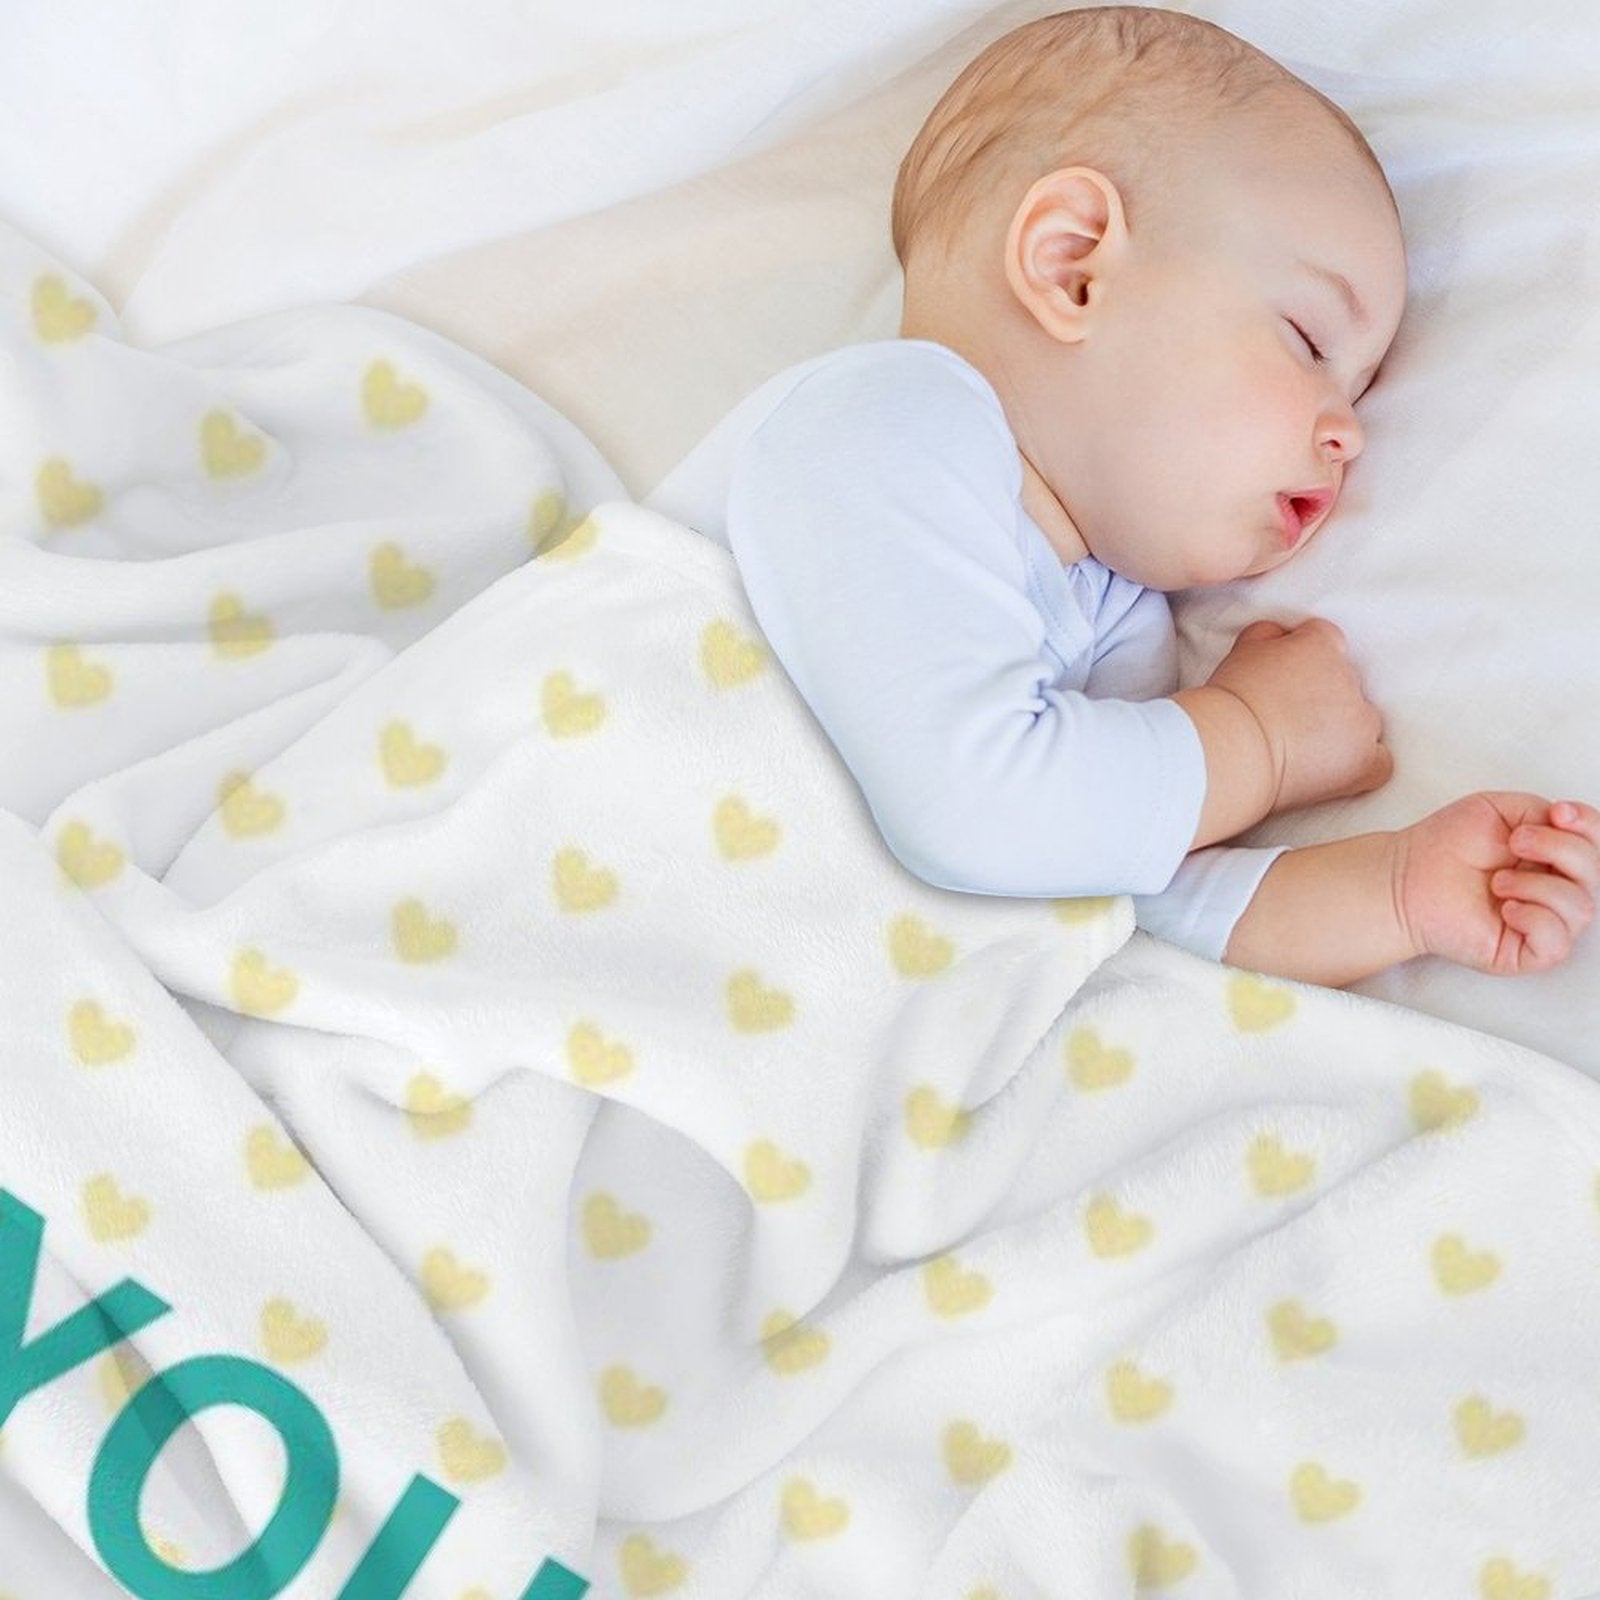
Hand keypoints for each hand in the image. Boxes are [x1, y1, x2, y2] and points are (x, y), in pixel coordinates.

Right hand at [1207, 618, 1391, 812]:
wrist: (1232, 748)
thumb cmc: (1230, 701)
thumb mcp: (1243, 649)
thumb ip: (1269, 635)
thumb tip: (1282, 636)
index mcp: (1322, 645)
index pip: (1326, 641)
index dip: (1304, 660)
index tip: (1286, 679)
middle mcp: (1349, 678)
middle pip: (1346, 682)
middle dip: (1323, 697)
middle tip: (1287, 717)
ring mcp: (1361, 721)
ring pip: (1363, 720)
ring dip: (1342, 730)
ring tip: (1304, 748)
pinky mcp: (1364, 761)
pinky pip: (1379, 761)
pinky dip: (1364, 764)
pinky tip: (1337, 770)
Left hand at [1393, 793, 1598, 974]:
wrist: (1405, 878)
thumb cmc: (1445, 846)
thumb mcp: (1498, 810)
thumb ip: (1541, 811)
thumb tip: (1569, 824)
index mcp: (1553, 857)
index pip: (1597, 845)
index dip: (1590, 826)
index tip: (1558, 813)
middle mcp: (1554, 890)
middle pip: (1595, 873)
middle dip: (1559, 849)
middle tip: (1515, 842)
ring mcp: (1543, 923)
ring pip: (1581, 908)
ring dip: (1537, 886)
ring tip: (1497, 881)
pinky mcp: (1525, 952)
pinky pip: (1557, 943)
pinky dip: (1535, 919)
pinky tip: (1506, 908)